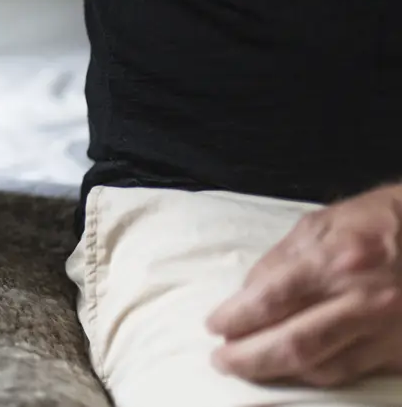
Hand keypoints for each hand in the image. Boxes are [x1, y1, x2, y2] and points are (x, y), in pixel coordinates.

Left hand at [207, 184, 401, 386]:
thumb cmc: (375, 222)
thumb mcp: (321, 224)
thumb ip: (281, 258)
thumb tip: (247, 295)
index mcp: (335, 261)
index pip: (271, 300)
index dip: (236, 319)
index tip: (213, 326)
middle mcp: (363, 300)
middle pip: (293, 344)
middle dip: (248, 358)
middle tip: (220, 360)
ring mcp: (386, 331)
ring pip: (321, 368)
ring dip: (276, 373)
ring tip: (246, 367)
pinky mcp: (400, 352)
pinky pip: (350, 373)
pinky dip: (314, 375)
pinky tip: (291, 370)